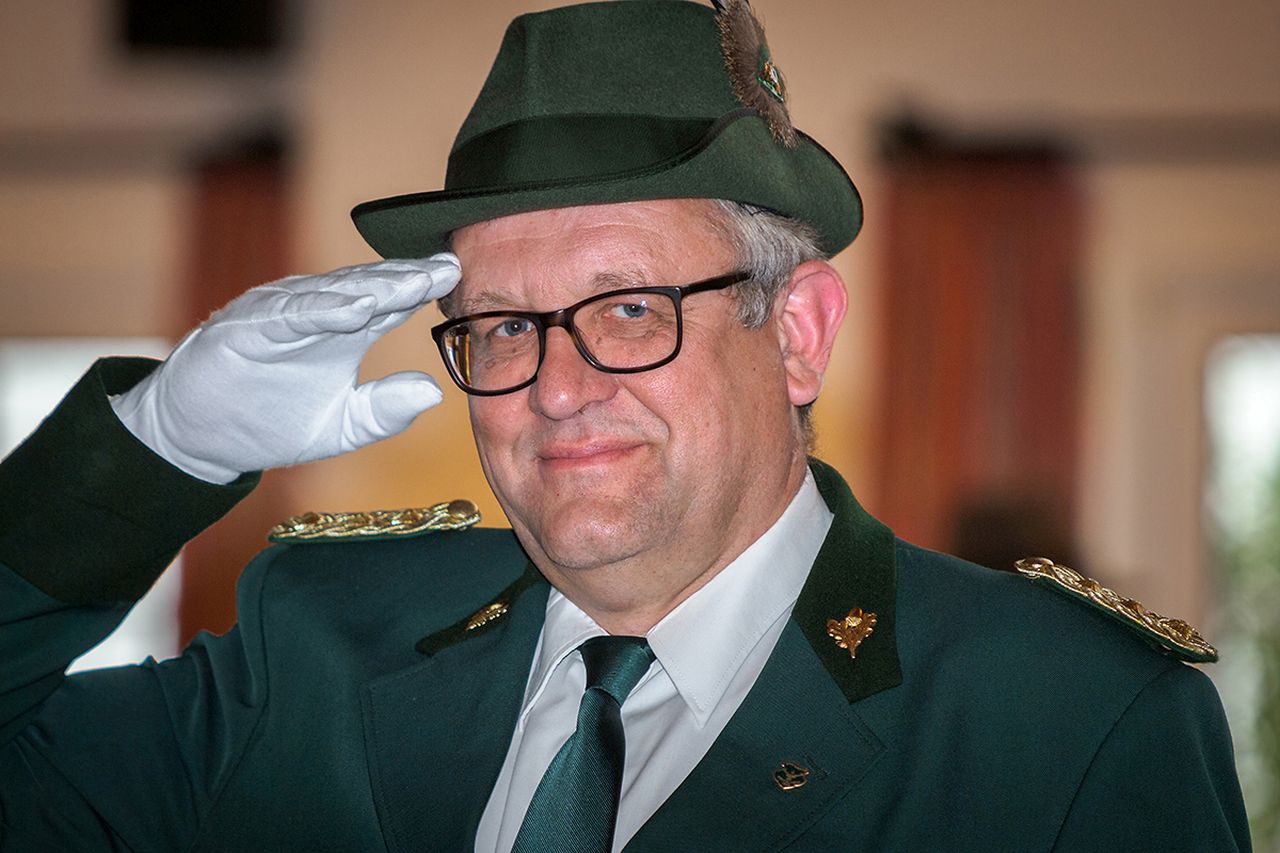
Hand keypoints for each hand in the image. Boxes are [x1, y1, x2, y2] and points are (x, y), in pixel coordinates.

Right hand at [110, 255, 460, 483]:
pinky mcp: (246, 327)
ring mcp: (281, 315)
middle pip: (369, 287)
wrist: (200, 438)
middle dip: (408, 276)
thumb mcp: (341, 426)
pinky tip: (358, 307)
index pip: (392, 301)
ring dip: (374, 286)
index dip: (423, 288)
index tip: (460, 277)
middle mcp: (317, 313)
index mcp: (345, 330)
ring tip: (413, 281)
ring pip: (333, 294)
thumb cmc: (272, 422)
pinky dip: (324, 308)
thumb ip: (384, 410)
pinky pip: (290, 314)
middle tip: (448, 267)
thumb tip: (433, 391)